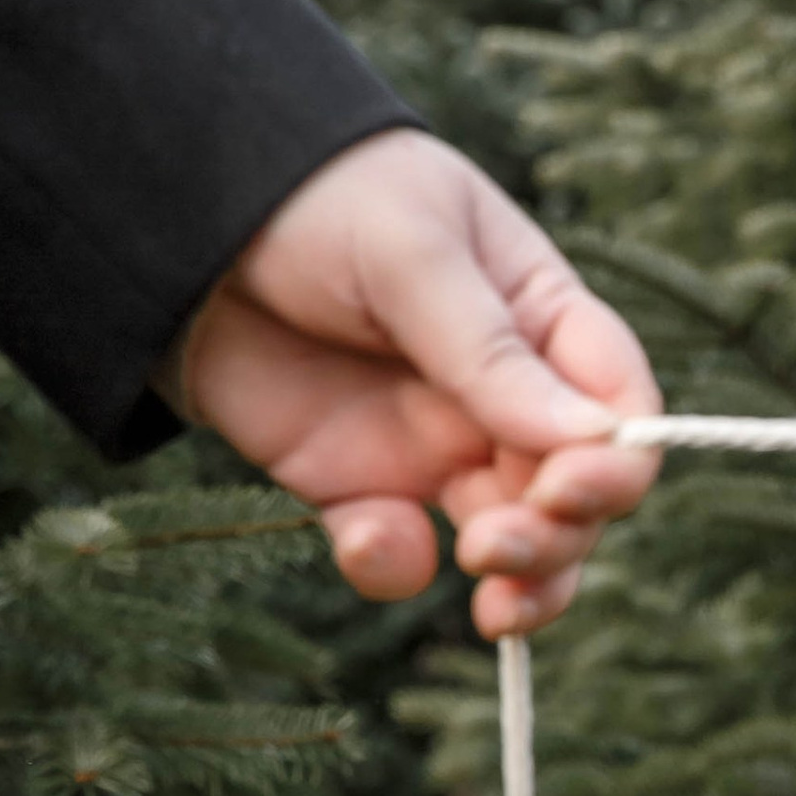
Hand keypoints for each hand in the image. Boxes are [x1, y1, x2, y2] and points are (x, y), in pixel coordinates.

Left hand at [172, 129, 662, 638]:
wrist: (175, 216)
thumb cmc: (316, 195)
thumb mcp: (412, 252)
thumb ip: (491, 352)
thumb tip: (589, 440)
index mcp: (540, 322)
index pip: (620, 406)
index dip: (617, 461)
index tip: (566, 488)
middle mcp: (504, 397)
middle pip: (576, 498)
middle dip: (559, 538)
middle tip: (498, 547)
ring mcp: (434, 447)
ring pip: (511, 543)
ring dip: (514, 581)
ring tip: (487, 600)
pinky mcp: (360, 487)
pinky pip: (402, 553)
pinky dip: (394, 564)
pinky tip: (363, 539)